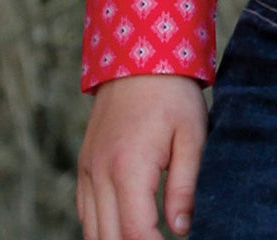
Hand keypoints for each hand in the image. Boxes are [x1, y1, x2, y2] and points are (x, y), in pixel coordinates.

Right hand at [76, 74, 207, 239]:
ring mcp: (87, 169)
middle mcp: (100, 173)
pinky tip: (122, 229)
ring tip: (145, 237)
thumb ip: (184, 187)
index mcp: (128, 168)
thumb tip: (182, 230)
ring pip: (92, 230)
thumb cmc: (172, 94)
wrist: (140, 55)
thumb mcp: (192, 136)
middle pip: (109, 239)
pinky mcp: (85, 163)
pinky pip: (85, 211)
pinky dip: (100, 228)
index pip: (136, 234)